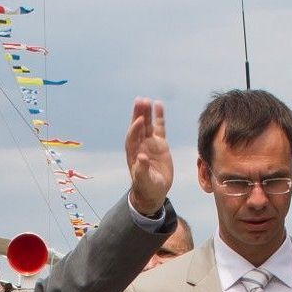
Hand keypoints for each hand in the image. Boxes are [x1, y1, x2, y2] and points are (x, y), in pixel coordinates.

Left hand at [124, 98, 172, 215]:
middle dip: (138, 114)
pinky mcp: (159, 143)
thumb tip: (141, 157)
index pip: (132, 137)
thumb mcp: (144, 181)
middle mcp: (140, 145)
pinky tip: (158, 105)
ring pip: (148, 124)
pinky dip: (158, 117)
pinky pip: (159, 127)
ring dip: (147, 113)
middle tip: (140, 101)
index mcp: (133, 153)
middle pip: (138, 127)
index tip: (139, 120)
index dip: (135, 129)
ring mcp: (150, 143)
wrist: (154, 190)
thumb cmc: (146, 187)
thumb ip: (142, 170)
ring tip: (147, 100)